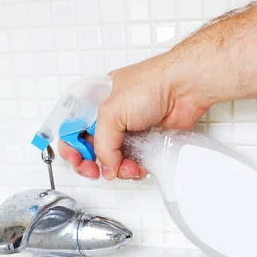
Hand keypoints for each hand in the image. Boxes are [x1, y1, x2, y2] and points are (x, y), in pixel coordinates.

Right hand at [59, 51, 210, 179]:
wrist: (184, 89)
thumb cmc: (152, 84)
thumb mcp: (112, 112)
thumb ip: (103, 144)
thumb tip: (106, 166)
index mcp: (95, 104)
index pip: (73, 130)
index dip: (71, 148)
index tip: (78, 160)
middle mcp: (111, 118)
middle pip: (91, 149)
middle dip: (92, 164)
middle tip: (96, 172)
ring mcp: (128, 131)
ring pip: (113, 160)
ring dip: (118, 169)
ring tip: (127, 167)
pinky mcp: (146, 142)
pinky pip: (133, 163)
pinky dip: (134, 169)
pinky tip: (139, 166)